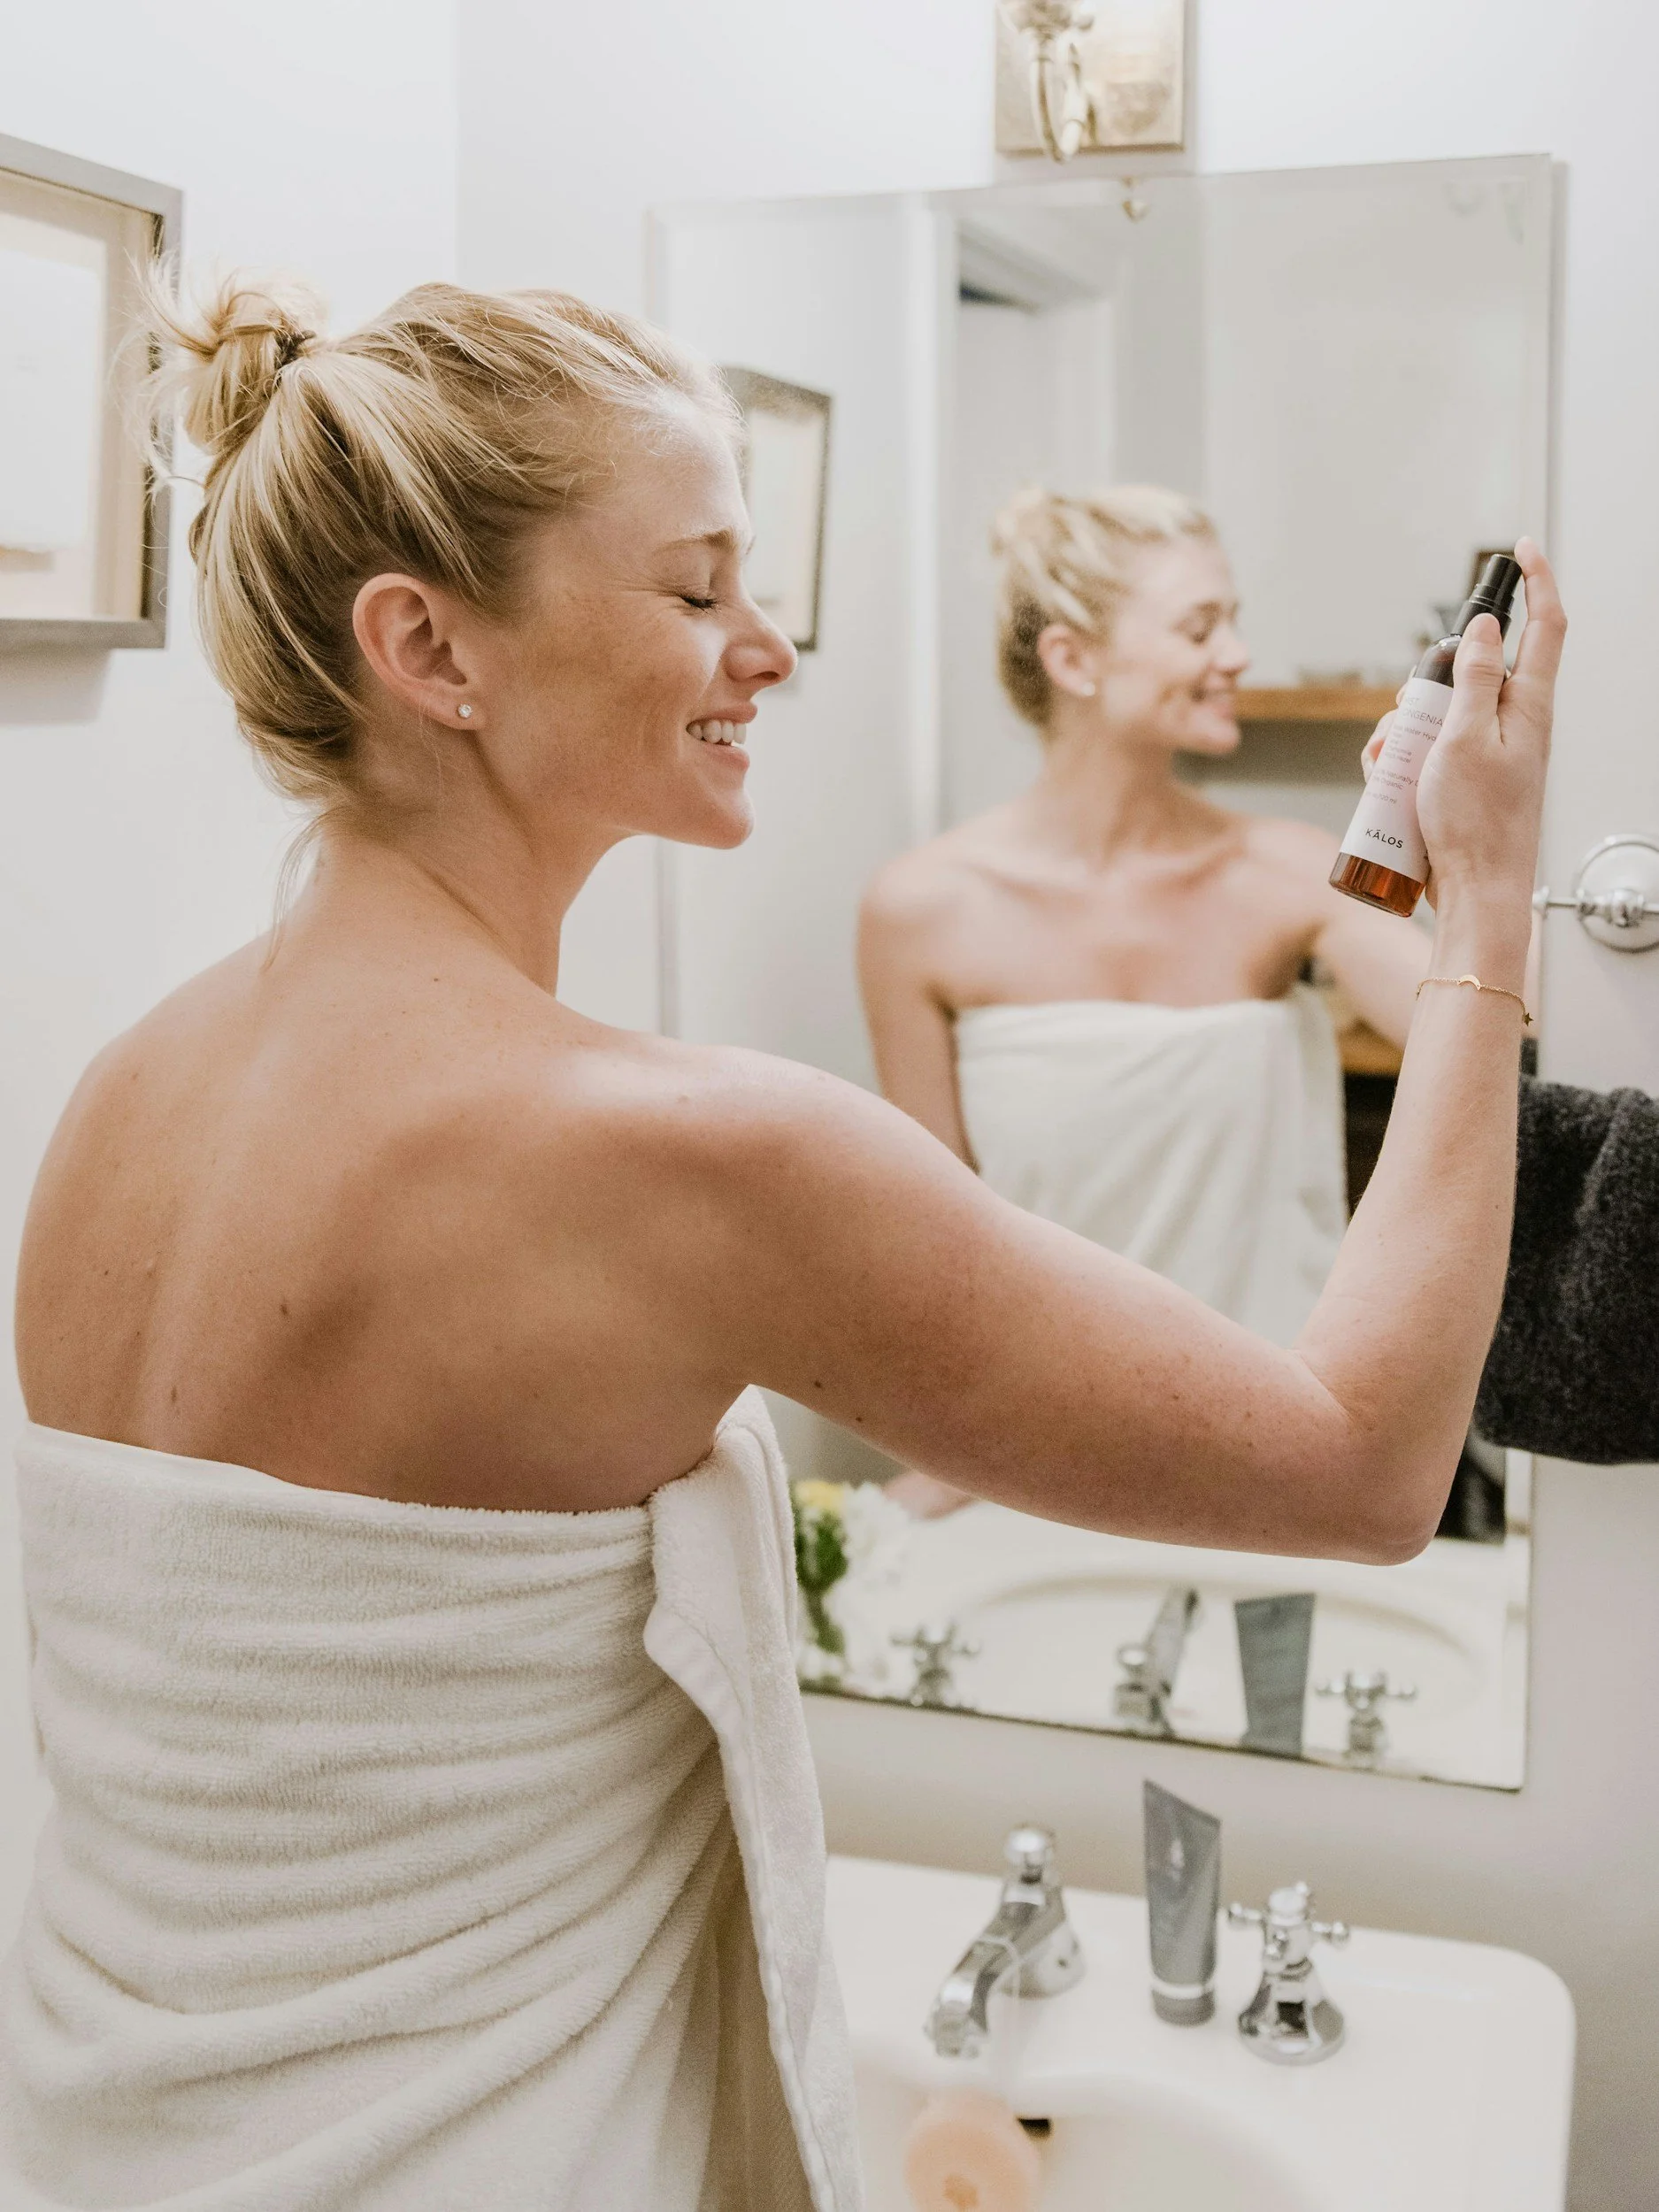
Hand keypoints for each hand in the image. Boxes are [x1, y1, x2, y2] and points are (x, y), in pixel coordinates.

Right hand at [1414, 538, 1564, 910]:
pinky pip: (1425, 752)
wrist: (1475, 893)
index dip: (1537, 581)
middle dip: (1424, 686)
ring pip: (1436, 713)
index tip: (1519, 550)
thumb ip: (1478, 679)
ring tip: (1390, 764)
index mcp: (1529, 706)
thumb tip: (1487, 629)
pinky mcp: (1461, 780)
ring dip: (1402, 730)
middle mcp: (1513, 724)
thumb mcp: (1468, 739)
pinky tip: (1386, 781)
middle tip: (1408, 717)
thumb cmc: (1477, 825)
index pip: (1546, 626)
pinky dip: (1400, 761)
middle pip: (1467, 673)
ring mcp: (1485, 753)